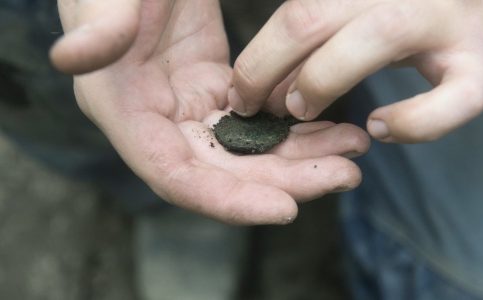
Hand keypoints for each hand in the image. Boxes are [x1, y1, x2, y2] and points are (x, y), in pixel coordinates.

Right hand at [49, 0, 368, 223]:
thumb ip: (97, 23)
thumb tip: (74, 56)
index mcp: (124, 110)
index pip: (175, 176)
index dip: (228, 199)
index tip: (285, 209)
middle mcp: (158, 122)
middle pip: (225, 174)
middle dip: (286, 181)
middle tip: (345, 175)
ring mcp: (189, 109)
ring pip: (248, 151)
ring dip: (301, 157)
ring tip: (352, 149)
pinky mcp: (215, 90)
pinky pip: (259, 122)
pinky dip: (296, 128)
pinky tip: (333, 126)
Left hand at [229, 0, 482, 142]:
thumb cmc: (421, 23)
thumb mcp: (364, 20)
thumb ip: (320, 45)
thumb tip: (266, 85)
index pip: (297, 10)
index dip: (258, 55)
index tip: (241, 92)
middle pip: (313, 16)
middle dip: (267, 68)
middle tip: (253, 108)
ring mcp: (448, 24)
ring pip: (373, 40)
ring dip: (321, 81)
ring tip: (301, 112)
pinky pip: (446, 102)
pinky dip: (410, 123)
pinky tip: (381, 130)